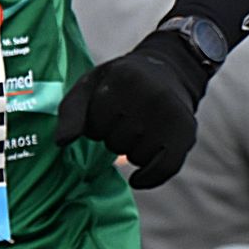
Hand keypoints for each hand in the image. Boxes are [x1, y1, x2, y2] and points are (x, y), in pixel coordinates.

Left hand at [53, 32, 208, 188]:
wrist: (169, 69)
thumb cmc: (120, 83)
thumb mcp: (90, 86)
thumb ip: (71, 112)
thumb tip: (62, 142)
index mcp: (123, 79)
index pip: (93, 126)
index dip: (95, 124)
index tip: (105, 110)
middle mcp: (151, 95)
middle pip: (115, 142)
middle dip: (114, 136)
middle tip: (125, 118)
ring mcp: (171, 114)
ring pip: (136, 157)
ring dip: (132, 150)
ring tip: (139, 129)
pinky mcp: (186, 132)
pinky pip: (164, 169)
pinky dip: (149, 177)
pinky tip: (137, 179)